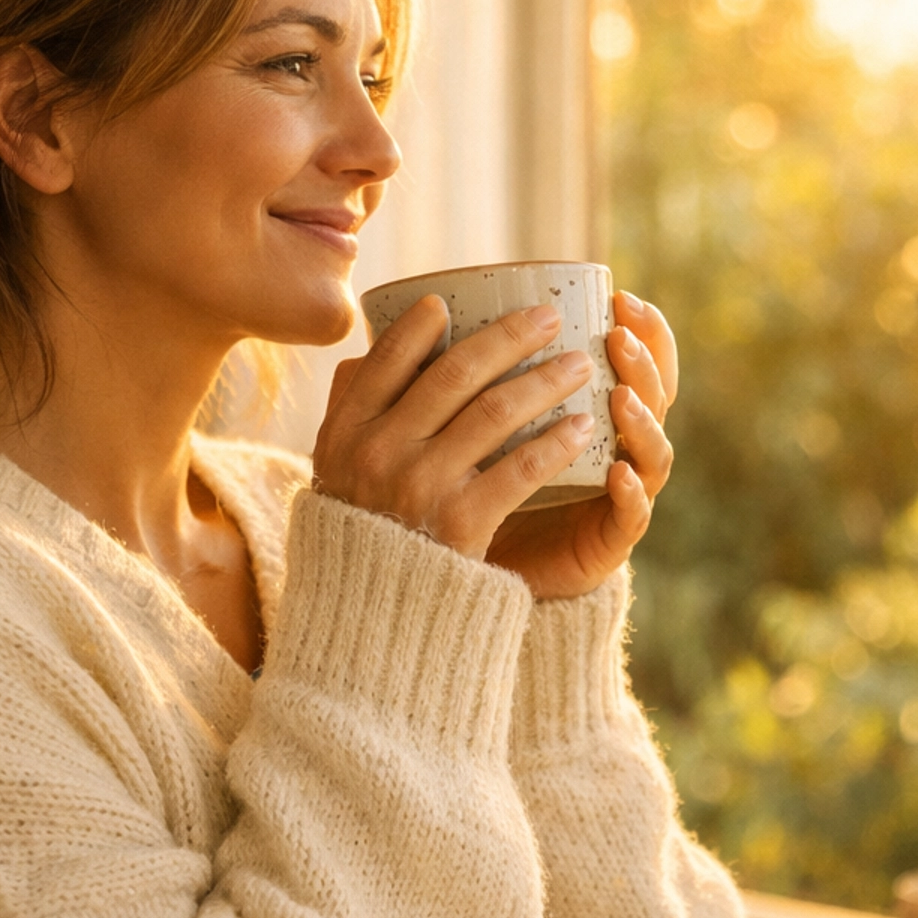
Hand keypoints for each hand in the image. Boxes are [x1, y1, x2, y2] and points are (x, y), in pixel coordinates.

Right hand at [312, 296, 600, 558]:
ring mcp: (420, 487)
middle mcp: (378, 453)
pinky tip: (583, 427)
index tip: (448, 301)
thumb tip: (368, 348)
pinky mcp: (461, 523)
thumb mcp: (334, 471)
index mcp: (346, 432)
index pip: (386, 361)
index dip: (419, 327)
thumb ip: (350, 412)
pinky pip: (519, 470)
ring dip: (544, 381)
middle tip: (548, 316)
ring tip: (579, 365)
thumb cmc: (362, 532)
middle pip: (453, 376)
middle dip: (507, 338)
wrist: (373, 617)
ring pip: (494, 414)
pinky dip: (555, 443)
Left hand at [485, 291, 676, 599]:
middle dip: (642, 360)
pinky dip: (629, 491)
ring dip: (640, 419)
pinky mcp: (611, 541)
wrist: (481, 575)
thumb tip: (424, 309)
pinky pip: (631, 515)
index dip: (642, 330)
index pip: (636, 363)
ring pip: (651, 450)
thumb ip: (467, 381)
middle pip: (651, 396)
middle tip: (618, 334)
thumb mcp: (473, 428)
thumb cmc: (476, 492)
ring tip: (622, 395)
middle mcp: (617, 447)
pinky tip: (618, 472)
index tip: (619, 296)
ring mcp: (619, 495)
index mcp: (593, 412)